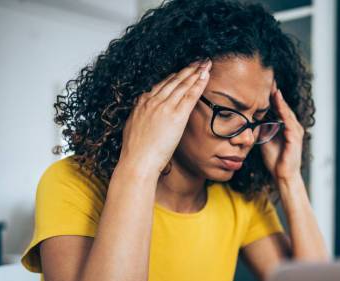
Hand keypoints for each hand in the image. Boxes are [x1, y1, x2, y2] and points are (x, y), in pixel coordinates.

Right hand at [119, 60, 211, 175]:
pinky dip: (198, 84)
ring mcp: (164, 107)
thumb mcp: (133, 130)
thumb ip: (141, 120)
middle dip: (187, 69)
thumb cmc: (135, 153)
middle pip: (173, 81)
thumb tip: (144, 119)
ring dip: (195, 72)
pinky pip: (190, 95)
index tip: (182, 70)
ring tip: (205, 63)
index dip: (173, 76)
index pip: (161, 85)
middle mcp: (152, 101)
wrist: (137, 162)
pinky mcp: (176, 115)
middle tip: (198, 60)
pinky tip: (205, 76)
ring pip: (183, 85)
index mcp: (142, 104)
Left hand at [260, 82, 304, 182]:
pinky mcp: (295, 137)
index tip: (264, 86)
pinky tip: (278, 102)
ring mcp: (295, 132)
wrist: (282, 175)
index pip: (279, 109)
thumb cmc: (275, 160)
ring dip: (280, 100)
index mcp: (286, 127)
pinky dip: (283, 111)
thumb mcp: (266, 140)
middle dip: (277, 95)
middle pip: (284, 107)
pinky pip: (288, 121)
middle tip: (269, 81)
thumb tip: (252, 120)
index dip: (272, 98)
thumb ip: (262, 129)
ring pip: (287, 112)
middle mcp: (293, 127)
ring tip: (273, 88)